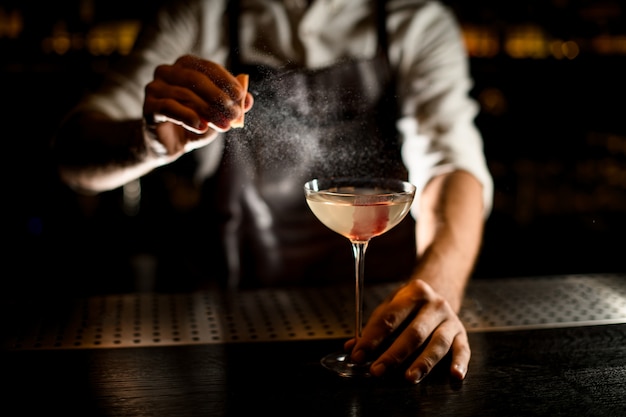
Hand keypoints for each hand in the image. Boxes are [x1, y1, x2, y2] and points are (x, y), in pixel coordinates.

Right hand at [143, 55, 252, 154]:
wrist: (171, 144)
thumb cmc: (196, 122)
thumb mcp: (218, 113)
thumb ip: (232, 104)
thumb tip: (248, 100)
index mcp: (185, 66)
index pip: (208, 67)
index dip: (226, 81)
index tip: (240, 96)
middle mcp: (167, 72)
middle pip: (196, 79)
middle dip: (219, 97)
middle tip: (234, 114)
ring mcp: (154, 88)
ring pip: (185, 94)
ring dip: (208, 111)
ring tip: (224, 126)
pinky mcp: (148, 107)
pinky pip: (170, 108)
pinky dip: (189, 117)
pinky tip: (202, 127)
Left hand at [345, 279, 469, 383]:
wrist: (439, 293)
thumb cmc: (409, 306)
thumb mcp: (389, 308)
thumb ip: (372, 328)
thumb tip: (352, 348)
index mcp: (413, 293)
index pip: (389, 318)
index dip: (371, 339)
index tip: (358, 355)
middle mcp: (435, 304)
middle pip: (413, 333)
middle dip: (393, 354)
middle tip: (377, 370)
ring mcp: (450, 319)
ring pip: (437, 343)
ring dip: (423, 362)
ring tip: (409, 378)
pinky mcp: (462, 334)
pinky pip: (463, 349)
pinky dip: (460, 363)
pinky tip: (454, 375)